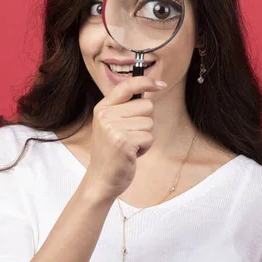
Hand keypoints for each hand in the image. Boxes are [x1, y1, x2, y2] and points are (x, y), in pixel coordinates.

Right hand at [84, 76, 165, 199]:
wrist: (101, 179)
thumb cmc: (112, 152)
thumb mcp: (111, 124)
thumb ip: (125, 108)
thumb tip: (150, 90)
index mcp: (103, 108)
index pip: (127, 86)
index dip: (146, 82)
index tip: (160, 84)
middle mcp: (106, 115)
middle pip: (146, 105)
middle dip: (146, 121)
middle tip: (130, 136)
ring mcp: (113, 128)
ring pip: (150, 122)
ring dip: (145, 136)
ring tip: (130, 146)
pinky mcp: (123, 141)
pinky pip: (149, 137)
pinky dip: (145, 147)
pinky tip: (131, 153)